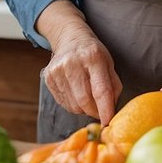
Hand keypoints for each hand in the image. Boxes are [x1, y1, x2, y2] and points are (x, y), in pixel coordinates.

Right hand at [36, 0, 121, 124]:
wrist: (69, 38)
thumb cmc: (93, 54)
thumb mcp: (109, 64)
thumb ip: (113, 87)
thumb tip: (110, 112)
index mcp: (93, 57)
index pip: (101, 90)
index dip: (105, 110)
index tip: (109, 123)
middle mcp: (73, 63)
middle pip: (85, 101)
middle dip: (95, 111)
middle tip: (100, 111)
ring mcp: (57, 70)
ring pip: (73, 105)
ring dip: (83, 108)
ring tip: (87, 96)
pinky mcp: (48, 77)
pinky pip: (63, 103)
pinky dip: (73, 104)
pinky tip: (76, 92)